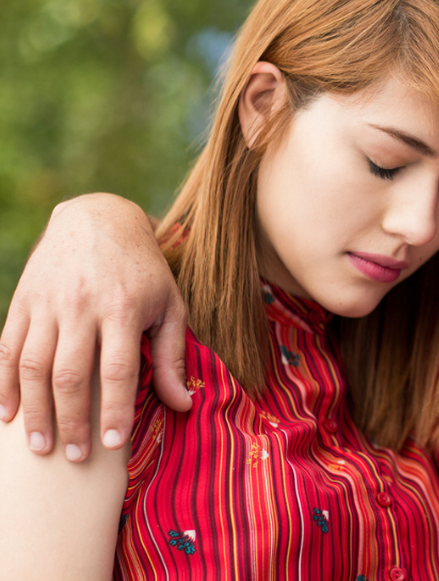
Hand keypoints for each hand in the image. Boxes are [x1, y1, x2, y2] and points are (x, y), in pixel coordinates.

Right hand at [0, 193, 191, 461]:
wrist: (98, 219)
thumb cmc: (143, 271)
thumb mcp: (170, 304)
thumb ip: (175, 355)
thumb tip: (183, 405)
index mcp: (125, 307)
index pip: (118, 369)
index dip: (113, 410)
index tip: (112, 446)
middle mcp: (83, 305)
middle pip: (71, 373)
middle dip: (72, 420)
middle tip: (75, 458)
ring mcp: (48, 303)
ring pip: (34, 365)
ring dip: (35, 411)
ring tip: (41, 447)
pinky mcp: (23, 301)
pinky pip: (7, 348)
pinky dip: (4, 384)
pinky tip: (7, 416)